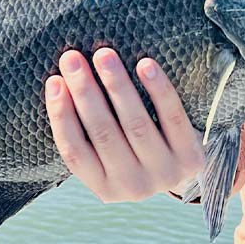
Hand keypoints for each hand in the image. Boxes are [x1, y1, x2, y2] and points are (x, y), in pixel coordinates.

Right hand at [45, 48, 204, 202]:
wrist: (187, 168)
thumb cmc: (137, 151)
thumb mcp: (111, 156)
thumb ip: (89, 132)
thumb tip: (61, 82)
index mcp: (103, 187)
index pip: (74, 152)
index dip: (61, 115)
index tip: (54, 81)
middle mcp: (132, 186)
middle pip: (103, 133)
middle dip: (85, 92)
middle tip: (72, 58)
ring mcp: (163, 174)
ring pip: (135, 123)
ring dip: (117, 85)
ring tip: (103, 55)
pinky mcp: (191, 158)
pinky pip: (173, 118)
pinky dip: (158, 89)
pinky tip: (145, 64)